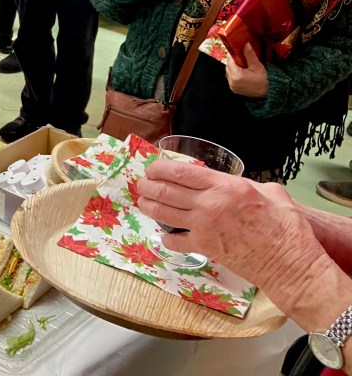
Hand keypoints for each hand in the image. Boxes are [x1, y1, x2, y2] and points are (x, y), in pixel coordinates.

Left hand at [136, 160, 323, 291]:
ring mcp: (204, 228)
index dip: (160, 168)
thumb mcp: (271, 192)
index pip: (181, 172)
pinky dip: (167, 238)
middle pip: (166, 191)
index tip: (152, 168)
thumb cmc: (287, 227)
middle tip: (143, 184)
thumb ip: (246, 185)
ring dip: (149, 207)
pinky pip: (175, 242)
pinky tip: (165, 236)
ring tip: (143, 203)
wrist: (290, 264)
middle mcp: (209, 204)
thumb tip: (233, 184)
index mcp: (225, 186)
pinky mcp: (204, 249)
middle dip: (149, 186)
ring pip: (164, 214)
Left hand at [225, 42, 268, 97]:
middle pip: (228, 66)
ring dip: (235, 69)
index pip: (230, 60)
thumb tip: (245, 44)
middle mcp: (232, 81)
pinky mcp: (233, 89)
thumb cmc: (264, 80)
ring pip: (229, 72)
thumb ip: (249, 55)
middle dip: (235, 63)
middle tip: (245, 63)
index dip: (236, 57)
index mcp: (236, 75)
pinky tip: (244, 75)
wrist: (268, 93)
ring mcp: (232, 86)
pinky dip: (235, 75)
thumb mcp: (257, 66)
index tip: (242, 56)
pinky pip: (231, 79)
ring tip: (245, 69)